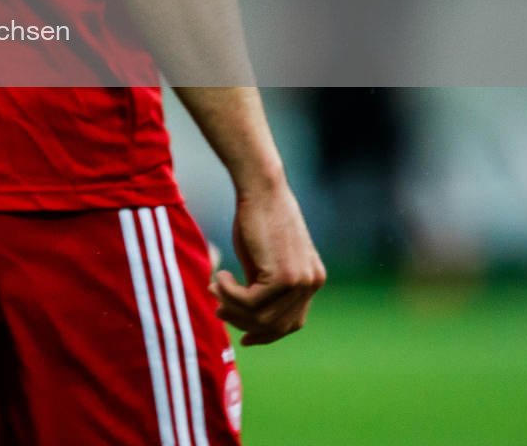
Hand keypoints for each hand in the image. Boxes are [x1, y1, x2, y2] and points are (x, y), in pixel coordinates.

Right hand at [211, 180, 325, 344]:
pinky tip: (220, 276)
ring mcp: (301, 282)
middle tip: (218, 310)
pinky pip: (251, 302)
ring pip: (262, 317)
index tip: (243, 337)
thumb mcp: (263, 258)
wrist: (260, 189)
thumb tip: (244, 312)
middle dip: (243, 323)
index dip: (266, 334)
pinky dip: (229, 293)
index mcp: (311, 280)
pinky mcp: (284, 276)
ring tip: (214, 288)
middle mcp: (311, 284)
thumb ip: (262, 285)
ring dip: (232, 307)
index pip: (291, 323)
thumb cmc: (255, 217)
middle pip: (276, 326)